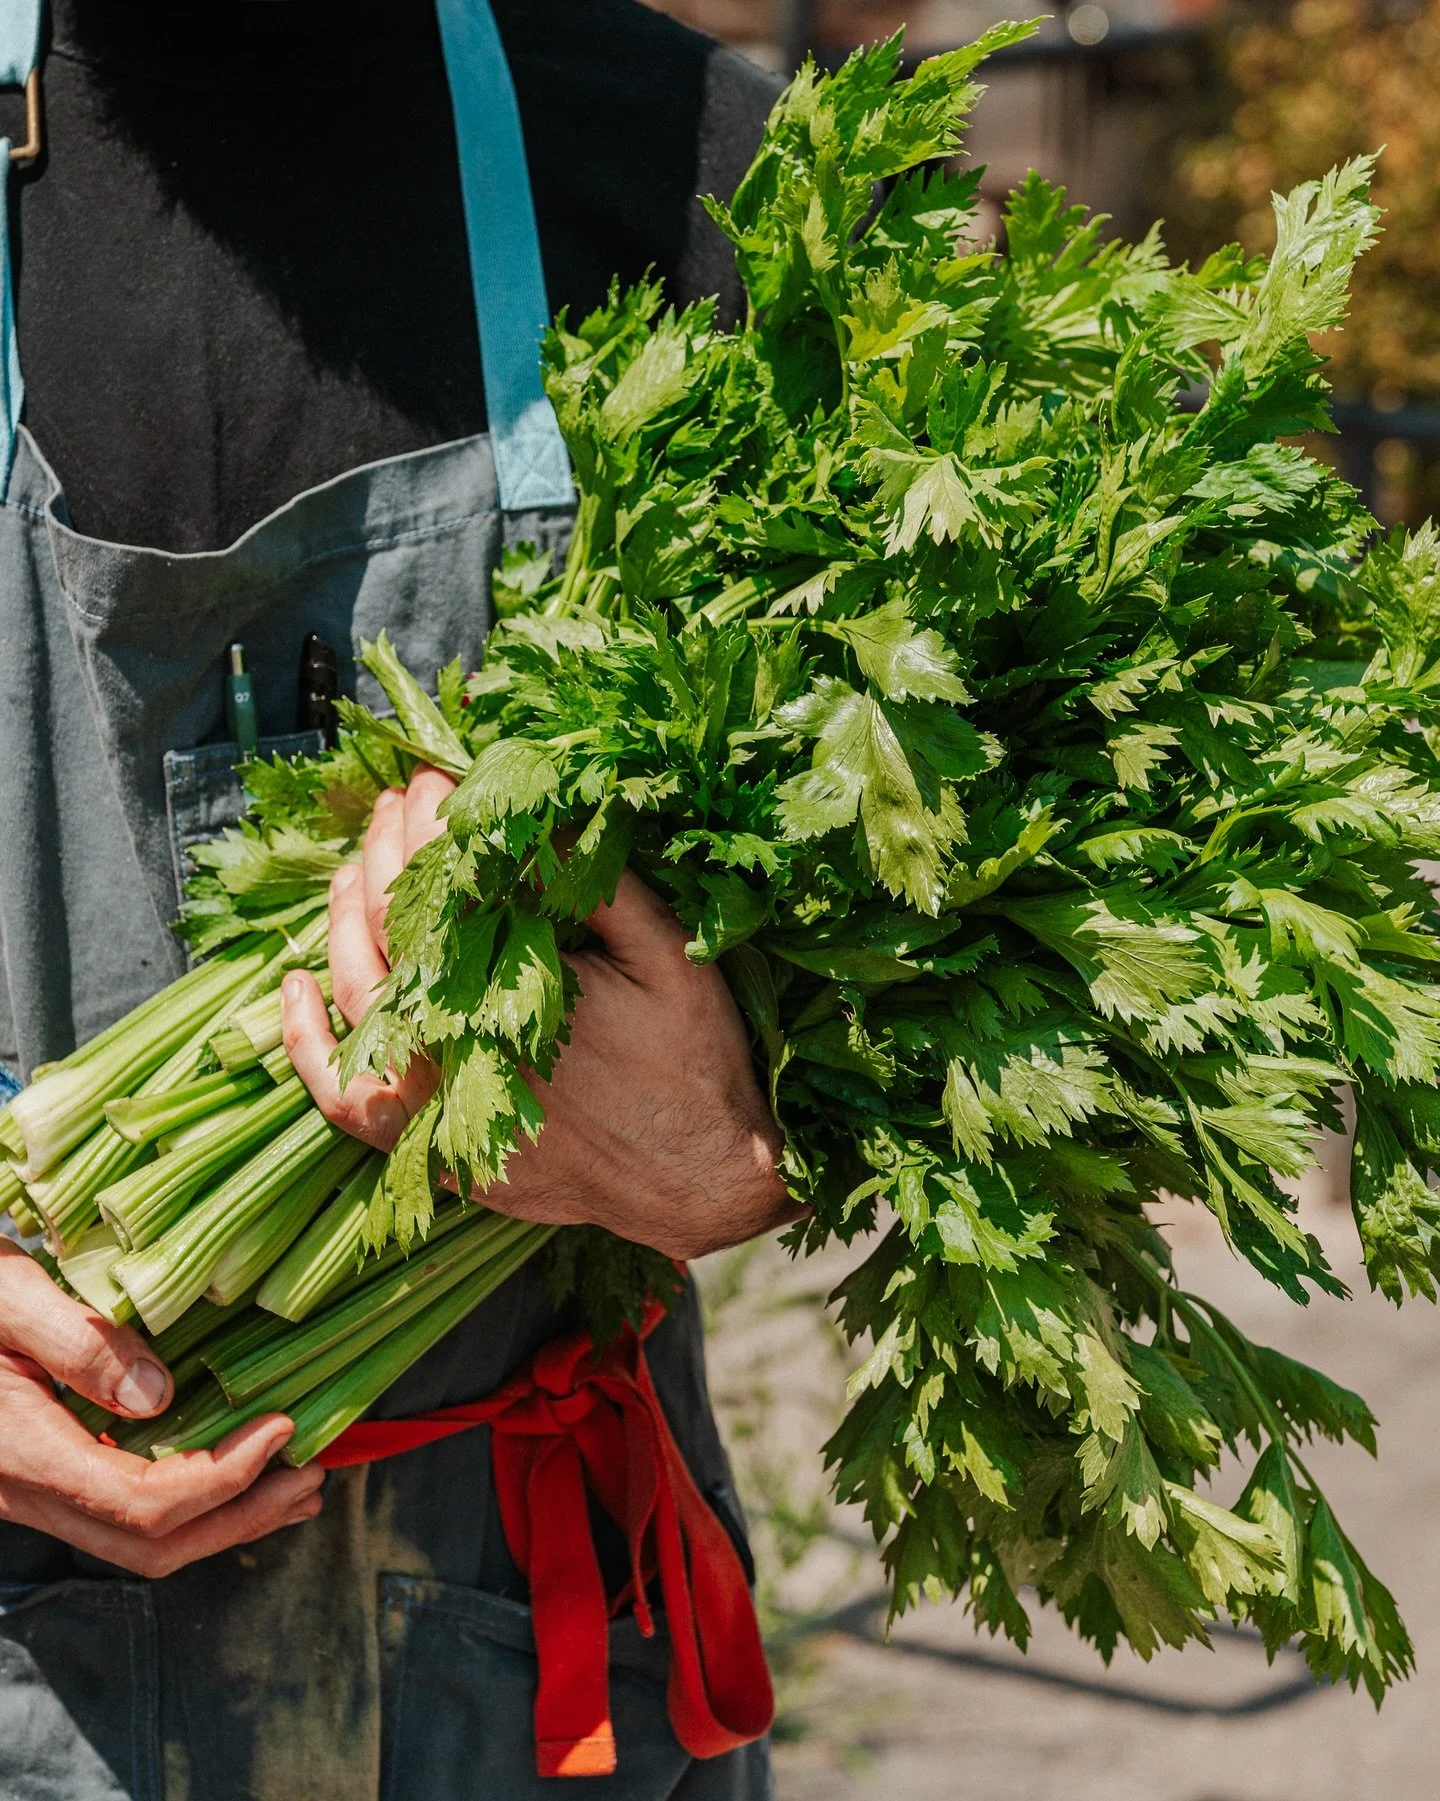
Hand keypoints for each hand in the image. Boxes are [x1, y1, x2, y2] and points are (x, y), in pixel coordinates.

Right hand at [0, 1243, 323, 1575]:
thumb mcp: (6, 1296)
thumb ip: (79, 1343)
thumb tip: (162, 1394)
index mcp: (24, 1452)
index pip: (143, 1502)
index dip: (224, 1478)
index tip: (284, 1426)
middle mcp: (29, 1490)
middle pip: (150, 1546)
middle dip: (241, 1519)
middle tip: (312, 1477)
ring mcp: (35, 1492)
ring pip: (139, 1544)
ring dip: (226, 1522)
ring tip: (296, 1486)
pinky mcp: (45, 1477)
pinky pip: (124, 1514)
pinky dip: (194, 1502)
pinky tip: (236, 1470)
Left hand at [284, 768, 795, 1260]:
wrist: (702, 1183)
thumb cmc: (695, 1062)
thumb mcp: (668, 956)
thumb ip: (600, 887)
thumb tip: (538, 813)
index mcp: (518, 987)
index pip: (445, 885)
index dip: (432, 824)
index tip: (436, 779)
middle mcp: (462, 1044)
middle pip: (391, 932)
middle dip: (388, 854)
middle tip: (398, 802)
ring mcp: (439, 1104)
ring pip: (358, 997)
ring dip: (343, 921)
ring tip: (353, 866)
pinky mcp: (433, 1149)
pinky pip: (347, 1101)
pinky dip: (307, 1045)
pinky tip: (293, 987)